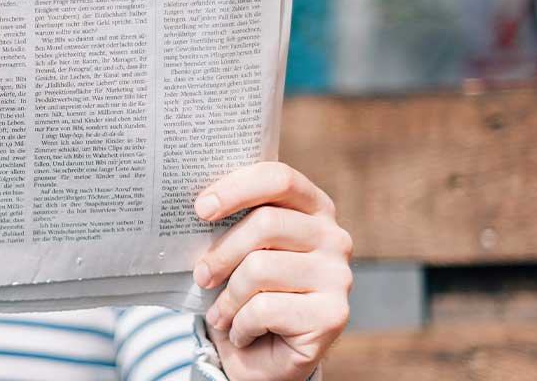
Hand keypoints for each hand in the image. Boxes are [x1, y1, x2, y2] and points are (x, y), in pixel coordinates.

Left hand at [192, 162, 351, 380]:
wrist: (263, 358)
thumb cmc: (245, 295)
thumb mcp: (236, 253)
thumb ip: (229, 224)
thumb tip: (197, 206)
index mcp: (313, 209)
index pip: (279, 179)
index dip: (237, 189)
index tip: (200, 209)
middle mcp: (334, 238)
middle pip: (266, 223)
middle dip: (222, 253)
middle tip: (201, 276)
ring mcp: (339, 276)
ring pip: (260, 268)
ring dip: (228, 298)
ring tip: (222, 314)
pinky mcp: (333, 315)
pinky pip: (265, 308)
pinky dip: (240, 325)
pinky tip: (243, 333)